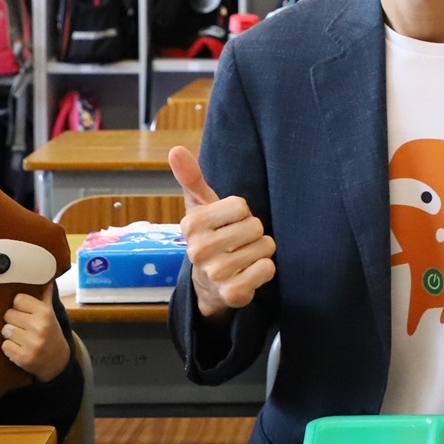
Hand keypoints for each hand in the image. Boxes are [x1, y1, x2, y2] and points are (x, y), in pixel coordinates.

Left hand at [2, 284, 71, 381]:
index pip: (18, 299)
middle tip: (22, 327)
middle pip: (8, 314)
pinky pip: (4, 346)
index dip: (18, 306)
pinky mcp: (24, 357)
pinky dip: (9, 348)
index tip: (24, 312)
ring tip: (21, 338)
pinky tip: (19, 348)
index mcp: (45, 312)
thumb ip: (44, 295)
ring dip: (10, 335)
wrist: (58, 361)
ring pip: (5, 330)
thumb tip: (46, 276)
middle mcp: (39, 326)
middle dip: (13, 321)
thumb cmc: (50, 333)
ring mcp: (32, 343)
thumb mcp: (50, 313)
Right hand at [170, 146, 276, 318]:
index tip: (229, 223)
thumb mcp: (201, 206)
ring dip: (261, 251)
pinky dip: (266, 269)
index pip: (241, 206)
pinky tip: (250, 272)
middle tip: (239, 242)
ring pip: (265, 247)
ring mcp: (216, 274)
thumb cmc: (210, 236)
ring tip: (244, 257)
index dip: (242, 213)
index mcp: (191, 225)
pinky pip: (268, 269)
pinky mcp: (234, 293)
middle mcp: (199, 251)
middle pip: (255, 226)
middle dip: (254, 233)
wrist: (209, 284)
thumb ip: (191, 178)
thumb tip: (176, 150)